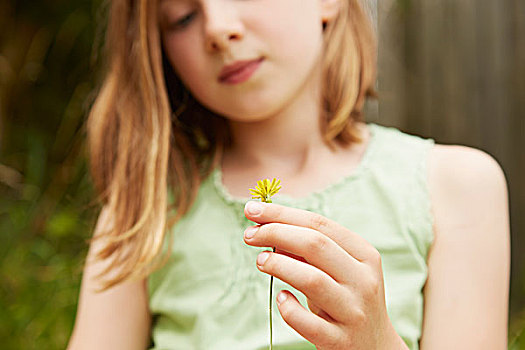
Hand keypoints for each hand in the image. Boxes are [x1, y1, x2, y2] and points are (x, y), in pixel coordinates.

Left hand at [243, 201, 407, 349]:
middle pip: (315, 245)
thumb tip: (268, 225)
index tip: (253, 210)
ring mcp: (353, 312)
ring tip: (260, 261)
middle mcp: (363, 281)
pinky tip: (280, 297)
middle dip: (276, 233)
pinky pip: (307, 322)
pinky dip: (288, 307)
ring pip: (311, 279)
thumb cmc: (347, 300)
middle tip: (250, 234)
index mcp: (365, 255)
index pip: (320, 224)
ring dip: (278, 265)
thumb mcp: (339, 271)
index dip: (283, 214)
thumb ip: (310, 250)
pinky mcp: (339, 341)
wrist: (376, 349)